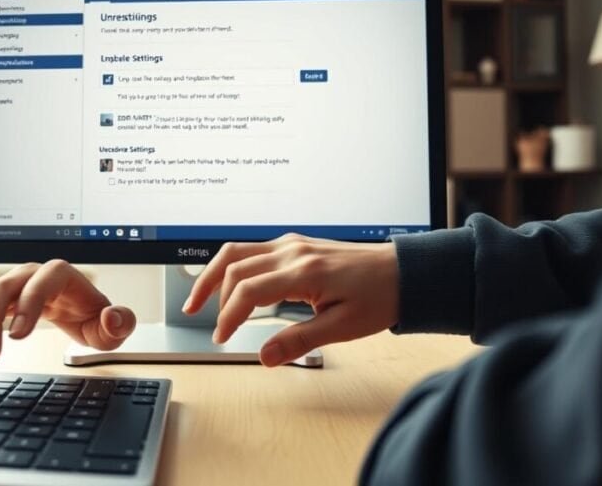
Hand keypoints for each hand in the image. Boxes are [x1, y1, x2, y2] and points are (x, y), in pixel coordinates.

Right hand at [0, 260, 135, 363]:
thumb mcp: (111, 324)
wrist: (78, 309)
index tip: (18, 335)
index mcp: (60, 275)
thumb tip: (113, 317)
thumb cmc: (93, 315)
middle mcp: (30, 275)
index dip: (29, 304)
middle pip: (4, 288)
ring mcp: (10, 285)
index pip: (42, 281)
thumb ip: (120, 322)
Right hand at [183, 233, 399, 366]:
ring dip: (214, 274)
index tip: (223, 338)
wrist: (403, 272)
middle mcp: (292, 251)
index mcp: (303, 271)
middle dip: (212, 294)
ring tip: (198, 298)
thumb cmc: (378, 297)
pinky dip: (233, 268)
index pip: (249, 291)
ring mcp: (292, 245)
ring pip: (237, 251)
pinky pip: (252, 251)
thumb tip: (264, 356)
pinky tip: (230, 286)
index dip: (229, 316)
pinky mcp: (295, 246)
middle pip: (233, 266)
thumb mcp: (342, 327)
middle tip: (201, 320)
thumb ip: (299, 340)